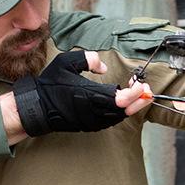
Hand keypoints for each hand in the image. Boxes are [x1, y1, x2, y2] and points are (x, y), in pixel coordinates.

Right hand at [12, 50, 152, 136]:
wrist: (37, 107)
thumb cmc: (51, 84)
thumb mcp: (67, 62)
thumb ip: (88, 59)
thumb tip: (103, 67)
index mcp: (89, 96)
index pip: (119, 99)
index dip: (133, 94)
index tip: (140, 84)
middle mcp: (93, 111)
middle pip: (124, 111)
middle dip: (138, 100)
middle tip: (147, 90)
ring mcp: (92, 121)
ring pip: (118, 117)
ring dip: (131, 107)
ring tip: (138, 95)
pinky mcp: (90, 125)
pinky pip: (110, 121)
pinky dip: (120, 113)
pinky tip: (123, 104)